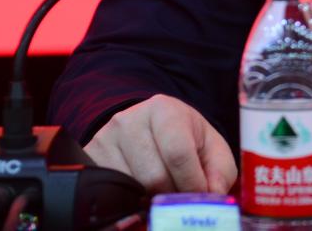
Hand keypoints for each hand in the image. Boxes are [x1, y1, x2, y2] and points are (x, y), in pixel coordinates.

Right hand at [85, 94, 236, 194]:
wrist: (149, 128)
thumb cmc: (185, 138)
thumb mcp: (210, 146)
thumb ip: (221, 171)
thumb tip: (213, 196)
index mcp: (164, 109)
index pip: (178, 153)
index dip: (191, 183)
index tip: (198, 196)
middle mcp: (130, 120)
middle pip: (153, 177)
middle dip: (171, 194)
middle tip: (178, 194)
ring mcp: (105, 139)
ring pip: (131, 190)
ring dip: (150, 200)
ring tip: (160, 190)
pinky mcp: (90, 159)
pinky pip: (108, 195)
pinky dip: (128, 203)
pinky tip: (140, 193)